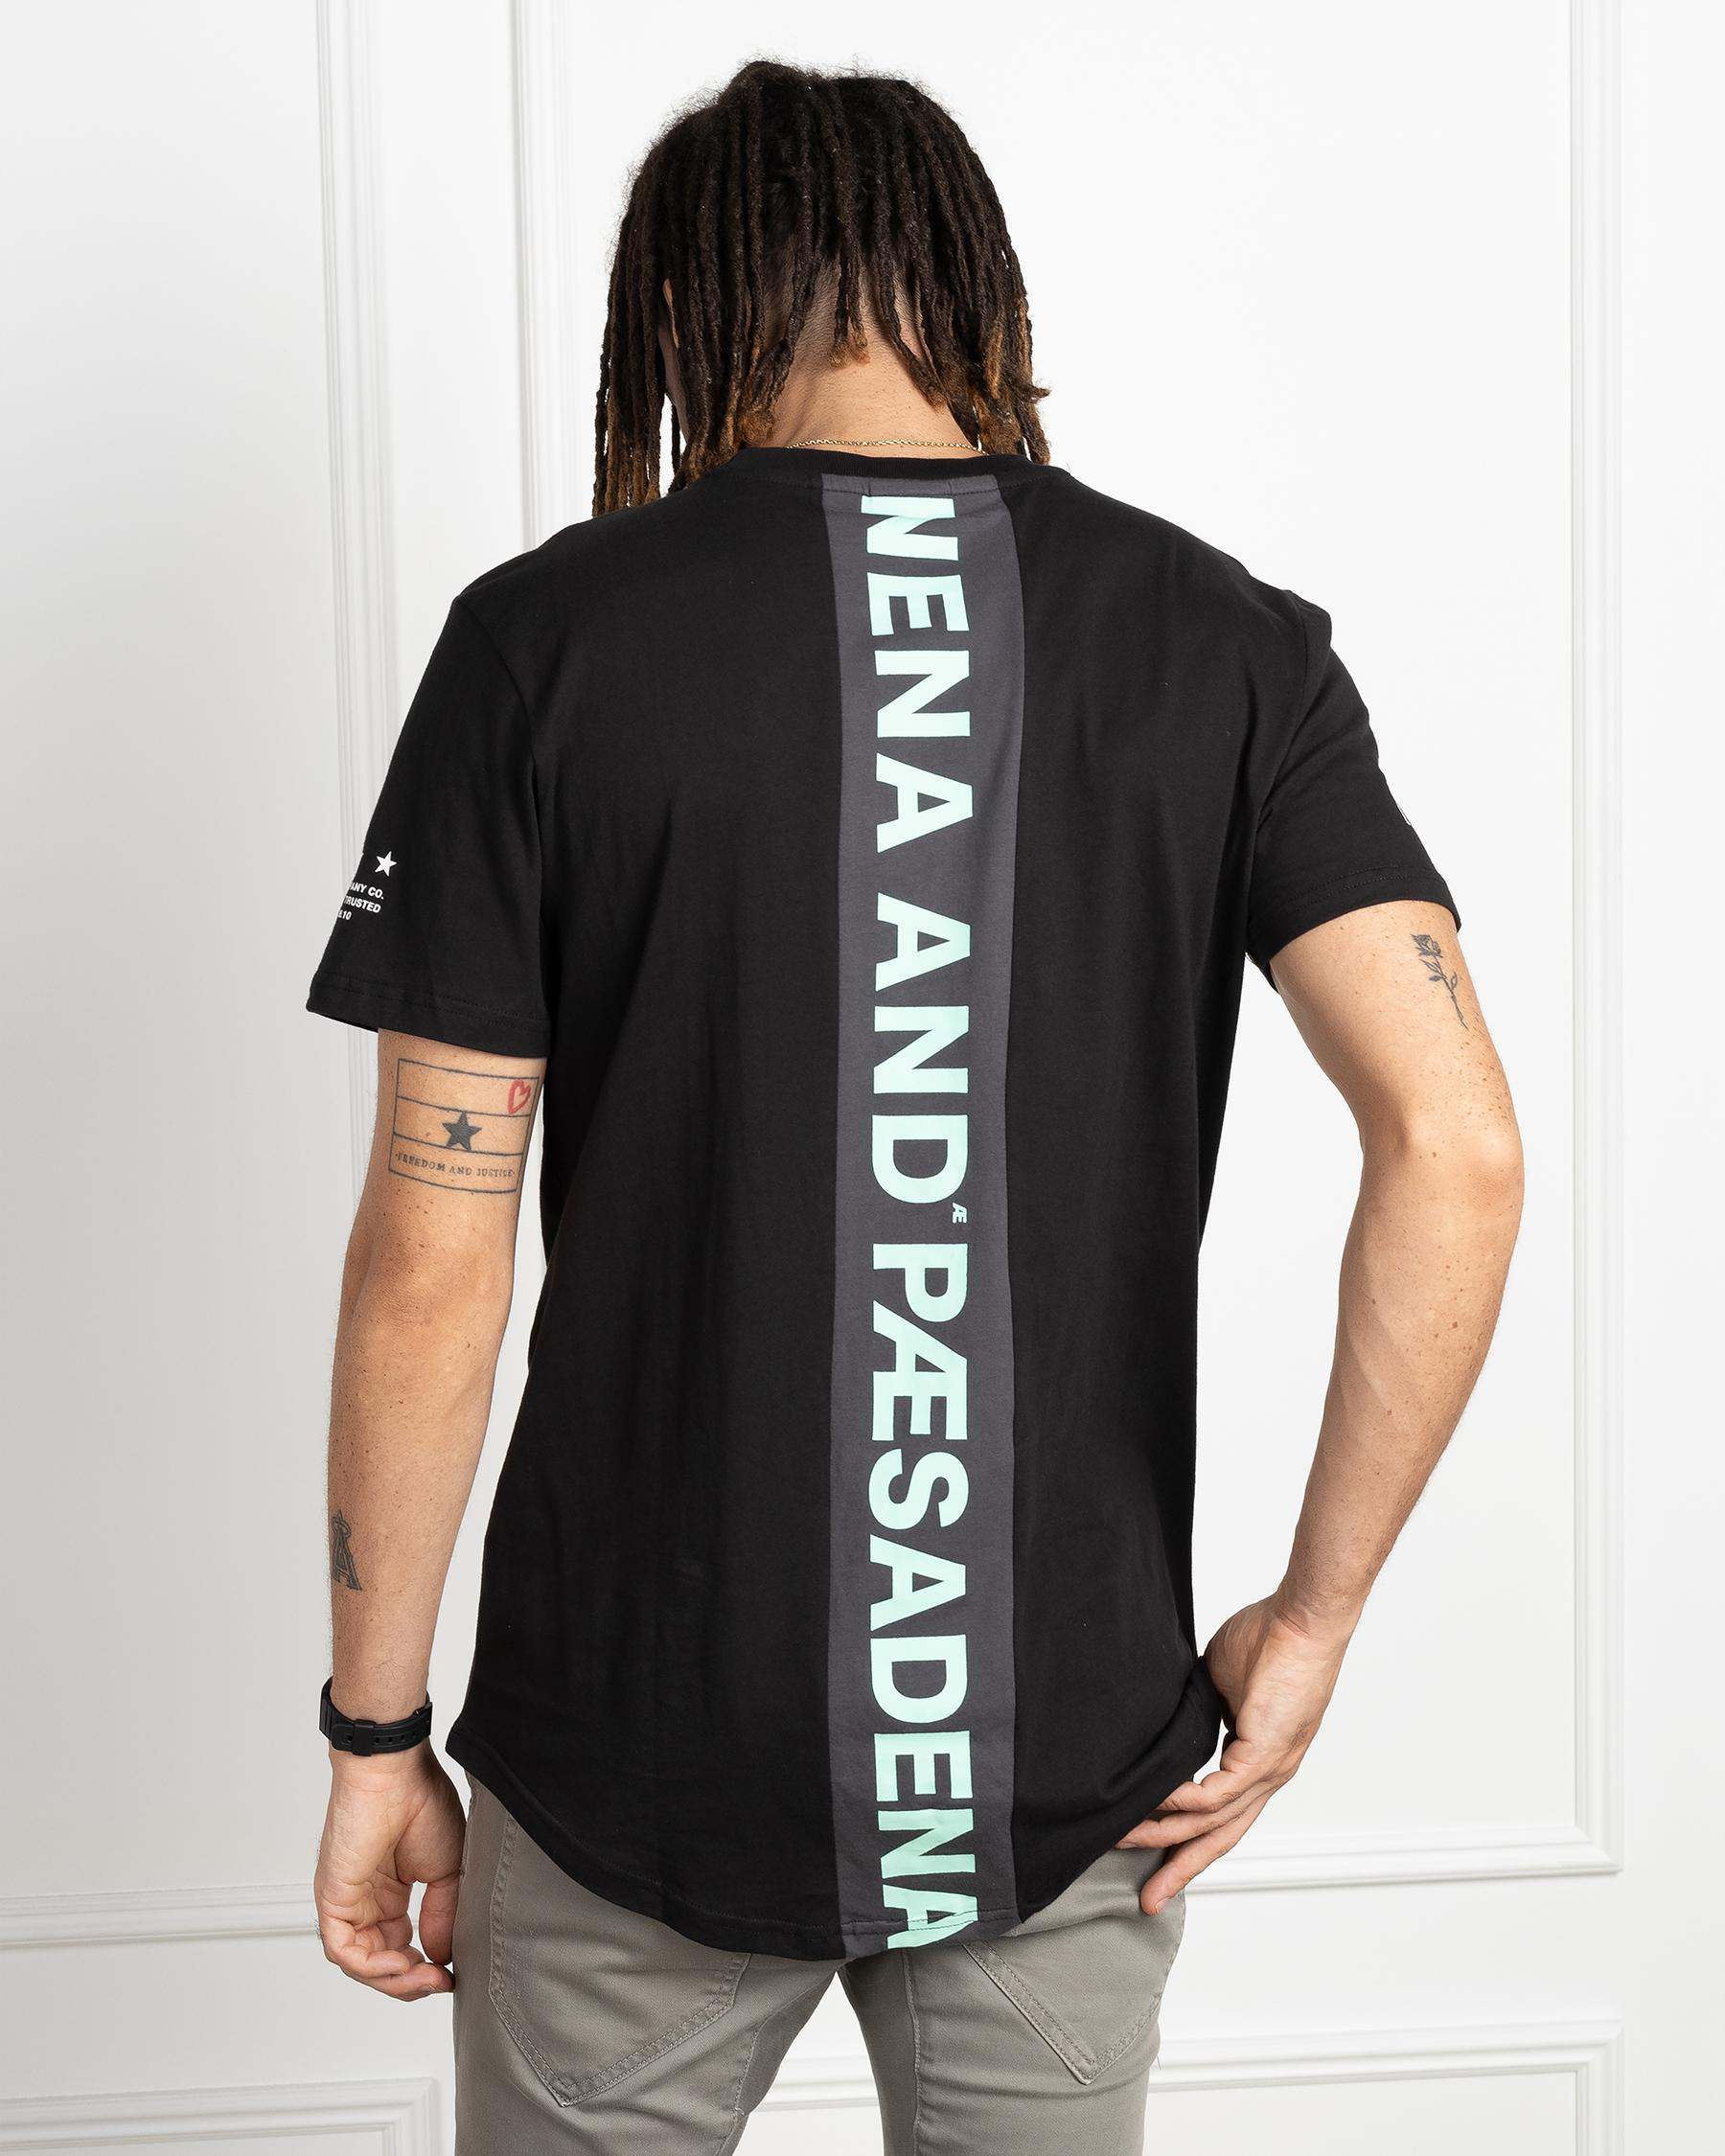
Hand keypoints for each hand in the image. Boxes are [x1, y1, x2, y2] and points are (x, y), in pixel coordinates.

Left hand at [314, 1746, 464, 1998]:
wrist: (396, 1772)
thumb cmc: (421, 1800)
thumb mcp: (446, 1869)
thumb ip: (443, 1914)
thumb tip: (442, 1956)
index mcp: (388, 1892)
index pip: (398, 1946)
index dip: (423, 1967)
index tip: (451, 1973)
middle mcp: (365, 1901)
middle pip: (378, 1962)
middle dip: (409, 1981)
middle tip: (438, 1981)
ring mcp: (346, 1901)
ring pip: (360, 1963)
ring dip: (393, 1979)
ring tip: (424, 1975)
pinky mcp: (333, 1899)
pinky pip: (343, 1950)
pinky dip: (372, 1966)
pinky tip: (402, 1963)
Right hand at [1115, 1595, 1352, 1910]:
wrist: (1301, 1619)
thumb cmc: (1270, 1638)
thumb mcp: (1219, 1682)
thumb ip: (1197, 1711)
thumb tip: (1165, 1723)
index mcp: (1259, 1761)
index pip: (1222, 1817)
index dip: (1190, 1842)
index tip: (1157, 1861)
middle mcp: (1267, 1776)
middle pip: (1220, 1839)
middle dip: (1181, 1869)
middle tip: (1148, 1899)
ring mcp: (1268, 1769)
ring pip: (1213, 1824)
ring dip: (1168, 1838)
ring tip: (1126, 1843)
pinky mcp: (1263, 1755)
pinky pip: (1215, 1795)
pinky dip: (1181, 1804)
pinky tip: (1154, 1804)